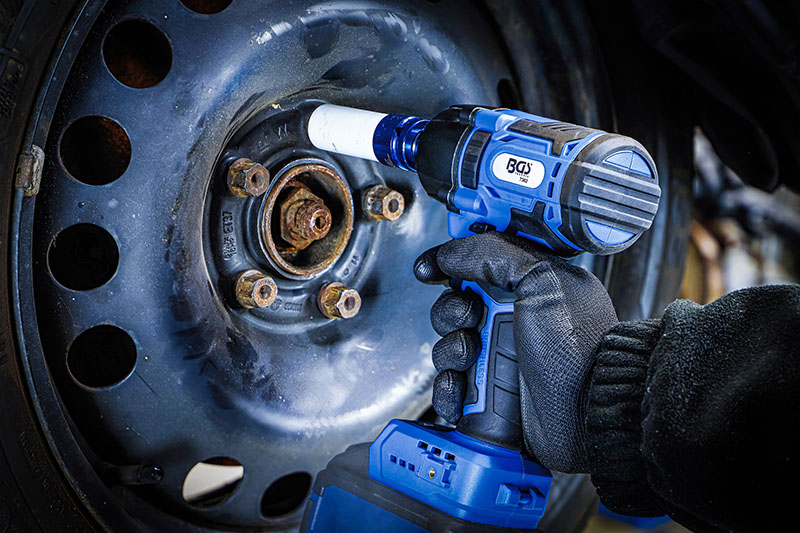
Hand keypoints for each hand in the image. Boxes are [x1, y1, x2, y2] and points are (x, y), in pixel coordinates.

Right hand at [414, 231, 617, 472]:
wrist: (585, 414)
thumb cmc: (578, 351)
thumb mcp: (543, 281)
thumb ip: (495, 254)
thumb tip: (451, 251)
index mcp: (527, 288)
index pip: (478, 265)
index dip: (453, 263)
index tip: (436, 268)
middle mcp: (510, 322)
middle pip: (454, 306)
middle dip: (452, 312)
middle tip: (471, 319)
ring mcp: (497, 359)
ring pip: (447, 347)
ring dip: (451, 351)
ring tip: (473, 357)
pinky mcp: (486, 396)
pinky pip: (447, 387)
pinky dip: (449, 388)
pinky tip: (466, 387)